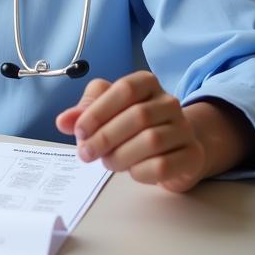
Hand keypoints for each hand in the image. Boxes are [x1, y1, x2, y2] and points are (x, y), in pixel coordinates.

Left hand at [55, 71, 205, 191]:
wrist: (175, 146)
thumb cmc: (133, 124)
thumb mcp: (107, 110)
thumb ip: (84, 112)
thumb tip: (62, 121)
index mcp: (147, 83)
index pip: (124, 90)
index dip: (99, 111)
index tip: (79, 131)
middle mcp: (169, 102)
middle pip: (137, 116)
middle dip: (105, 137)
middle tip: (86, 153)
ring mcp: (185, 128)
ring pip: (151, 141)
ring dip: (121, 155)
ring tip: (107, 162)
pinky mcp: (192, 155)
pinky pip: (164, 165)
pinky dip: (140, 171)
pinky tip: (131, 171)